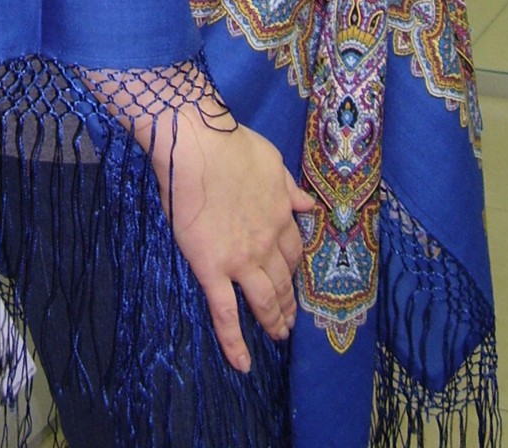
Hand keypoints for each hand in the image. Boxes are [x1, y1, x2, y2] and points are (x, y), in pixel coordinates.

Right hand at [148, 109, 317, 372]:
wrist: (198, 146)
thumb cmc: (231, 145)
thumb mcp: (272, 161)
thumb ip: (290, 187)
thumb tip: (310, 205)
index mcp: (282, 214)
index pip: (294, 251)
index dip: (295, 268)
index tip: (293, 279)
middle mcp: (267, 243)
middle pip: (283, 280)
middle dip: (289, 303)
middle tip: (290, 321)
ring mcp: (241, 260)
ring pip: (263, 300)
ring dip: (273, 321)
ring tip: (278, 335)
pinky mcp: (213, 269)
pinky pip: (226, 313)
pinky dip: (235, 341)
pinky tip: (242, 363)